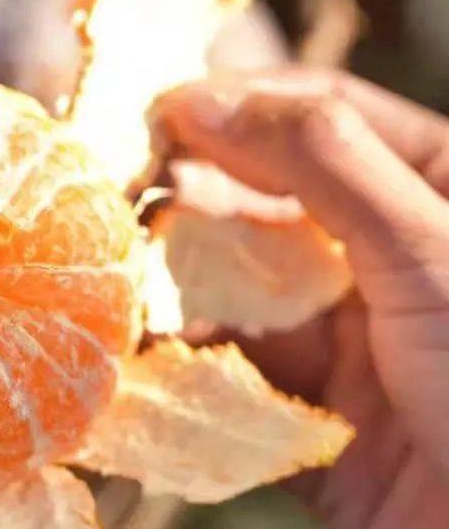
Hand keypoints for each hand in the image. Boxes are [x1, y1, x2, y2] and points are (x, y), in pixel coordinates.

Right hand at [157, 68, 448, 528]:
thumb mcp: (426, 251)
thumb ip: (319, 162)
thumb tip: (200, 97)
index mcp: (437, 195)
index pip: (326, 117)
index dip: (238, 106)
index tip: (150, 117)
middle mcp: (393, 262)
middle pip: (268, 204)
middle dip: (192, 201)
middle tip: (112, 203)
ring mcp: (356, 348)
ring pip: (242, 297)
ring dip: (179, 292)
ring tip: (112, 286)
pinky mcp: (320, 431)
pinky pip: (237, 387)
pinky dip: (187, 377)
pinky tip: (138, 365)